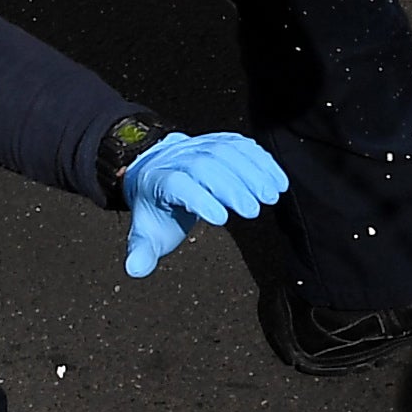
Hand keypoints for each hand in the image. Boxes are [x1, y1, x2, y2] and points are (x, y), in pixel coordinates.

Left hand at [122, 131, 288, 271]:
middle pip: (203, 164)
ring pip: (224, 150)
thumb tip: (134, 269)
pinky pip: (240, 145)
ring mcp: (198, 146)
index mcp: (157, 181)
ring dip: (252, 171)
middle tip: (252, 210)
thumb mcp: (145, 232)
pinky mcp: (217, 141)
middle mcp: (177, 159)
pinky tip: (276, 180)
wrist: (156, 168)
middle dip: (231, 186)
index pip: (176, 185)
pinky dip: (261, 161)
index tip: (221, 219)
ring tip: (270, 196)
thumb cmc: (157, 206)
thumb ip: (141, 252)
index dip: (198, 198)